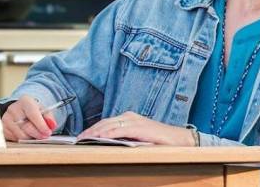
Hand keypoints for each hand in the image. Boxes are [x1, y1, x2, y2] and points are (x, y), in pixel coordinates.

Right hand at [2, 96, 56, 141]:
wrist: (21, 111)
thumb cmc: (34, 111)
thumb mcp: (43, 111)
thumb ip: (49, 117)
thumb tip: (51, 125)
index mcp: (25, 101)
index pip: (32, 114)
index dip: (41, 125)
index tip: (48, 132)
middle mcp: (13, 109)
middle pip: (26, 126)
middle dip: (37, 133)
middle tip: (44, 136)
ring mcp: (6, 119)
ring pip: (20, 135)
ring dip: (30, 138)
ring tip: (35, 135)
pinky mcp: (3, 128)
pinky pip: (14, 138)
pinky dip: (22, 139)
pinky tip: (26, 134)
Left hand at [78, 111, 193, 145]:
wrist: (181, 140)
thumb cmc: (160, 140)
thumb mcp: (138, 138)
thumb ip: (125, 138)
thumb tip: (107, 144)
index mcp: (128, 118)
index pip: (105, 122)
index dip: (92, 129)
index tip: (82, 136)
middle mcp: (129, 116)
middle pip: (104, 123)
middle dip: (90, 131)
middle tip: (78, 139)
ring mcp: (134, 121)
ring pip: (108, 125)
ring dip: (95, 132)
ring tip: (84, 139)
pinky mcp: (139, 128)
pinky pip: (119, 130)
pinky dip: (107, 134)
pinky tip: (99, 138)